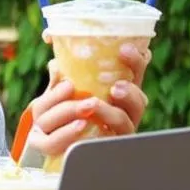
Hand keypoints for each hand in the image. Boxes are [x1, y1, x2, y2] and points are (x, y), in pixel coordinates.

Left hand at [27, 40, 150, 159]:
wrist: (53, 144)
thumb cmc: (63, 110)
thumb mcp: (60, 89)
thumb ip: (61, 71)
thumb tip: (51, 41)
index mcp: (119, 90)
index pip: (135, 73)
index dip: (138, 61)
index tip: (126, 49)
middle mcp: (124, 111)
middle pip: (139, 100)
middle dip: (131, 90)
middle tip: (117, 85)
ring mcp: (118, 132)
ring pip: (124, 122)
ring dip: (109, 112)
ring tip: (93, 104)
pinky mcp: (105, 148)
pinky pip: (106, 143)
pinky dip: (95, 134)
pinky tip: (83, 128)